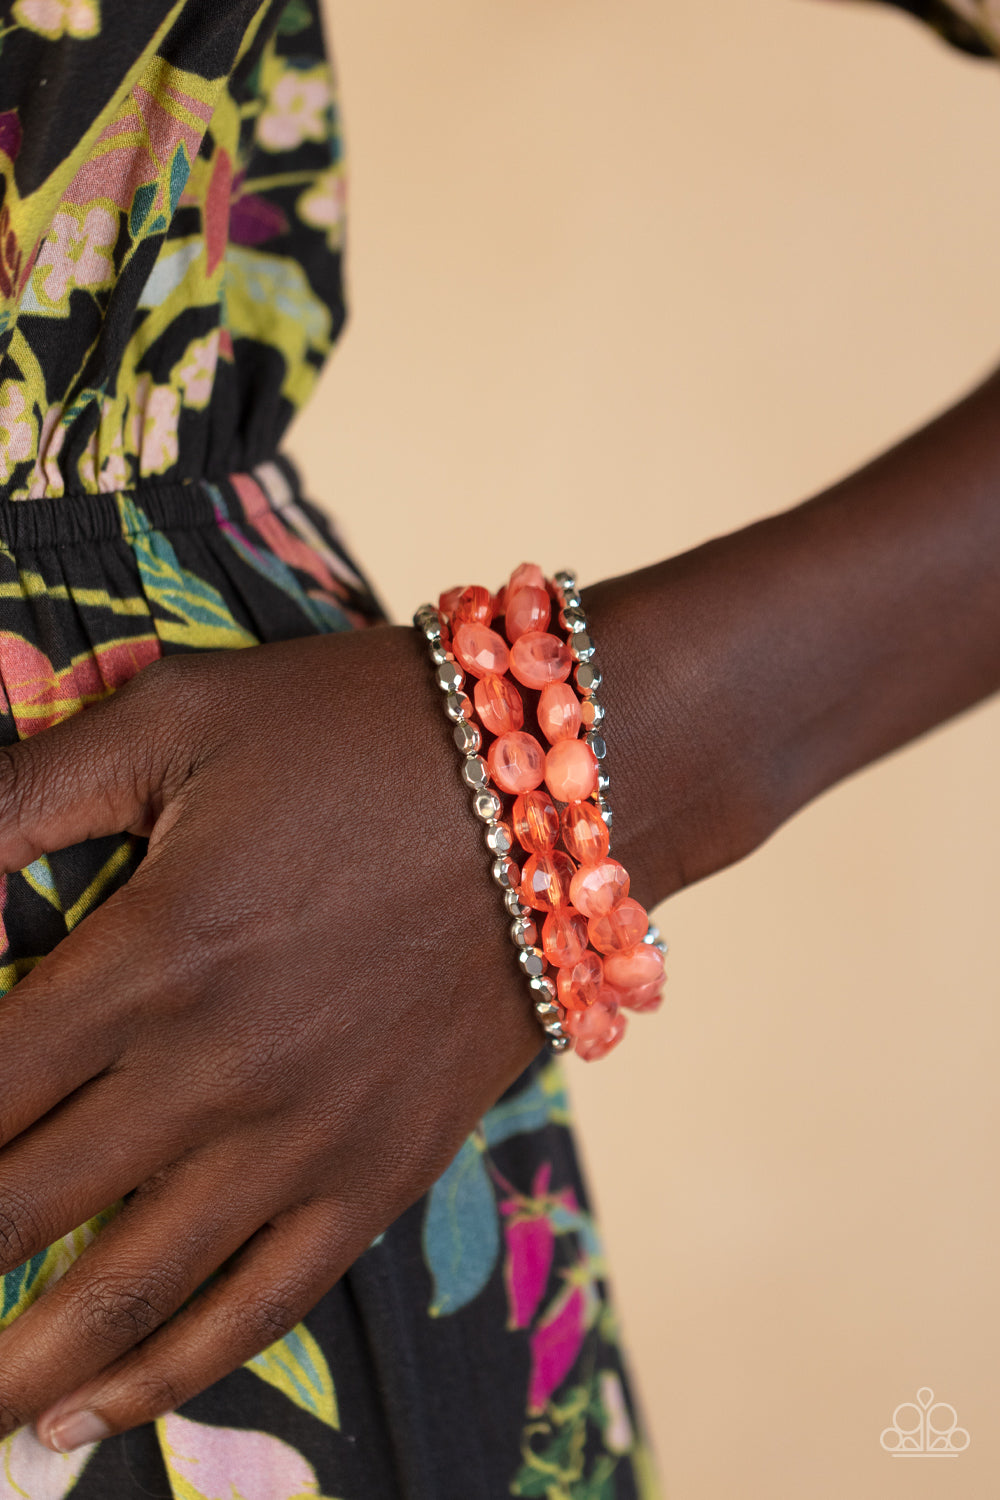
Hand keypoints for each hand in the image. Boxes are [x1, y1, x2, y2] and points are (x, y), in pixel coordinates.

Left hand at [0, 624, 543, 1448]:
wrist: (559, 788)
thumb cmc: (354, 735)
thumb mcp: (175, 720)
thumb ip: (20, 788)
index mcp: (152, 954)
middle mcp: (216, 1071)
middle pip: (19, 1203)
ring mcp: (306, 1140)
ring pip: (124, 1290)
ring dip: (20, 1359)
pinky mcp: (380, 1173)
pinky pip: (258, 1307)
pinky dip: (163, 1375)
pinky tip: (88, 1415)